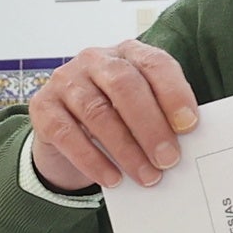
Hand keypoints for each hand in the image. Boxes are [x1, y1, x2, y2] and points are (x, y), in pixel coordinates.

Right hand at [27, 39, 197, 189]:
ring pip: (97, 112)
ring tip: (147, 176)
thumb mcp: (139, 110)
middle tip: (168, 159)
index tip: (190, 126)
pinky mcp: (42, 106)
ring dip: (126, 149)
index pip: (154, 64)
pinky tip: (112, 179)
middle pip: (124, 85)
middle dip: (150, 125)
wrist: (65, 130)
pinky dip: (92, 160)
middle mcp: (95, 60)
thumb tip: (183, 145)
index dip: (174, 94)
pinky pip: (67, 134)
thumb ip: (160, 118)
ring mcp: (65, 80)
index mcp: (128, 53)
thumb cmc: (115, 117)